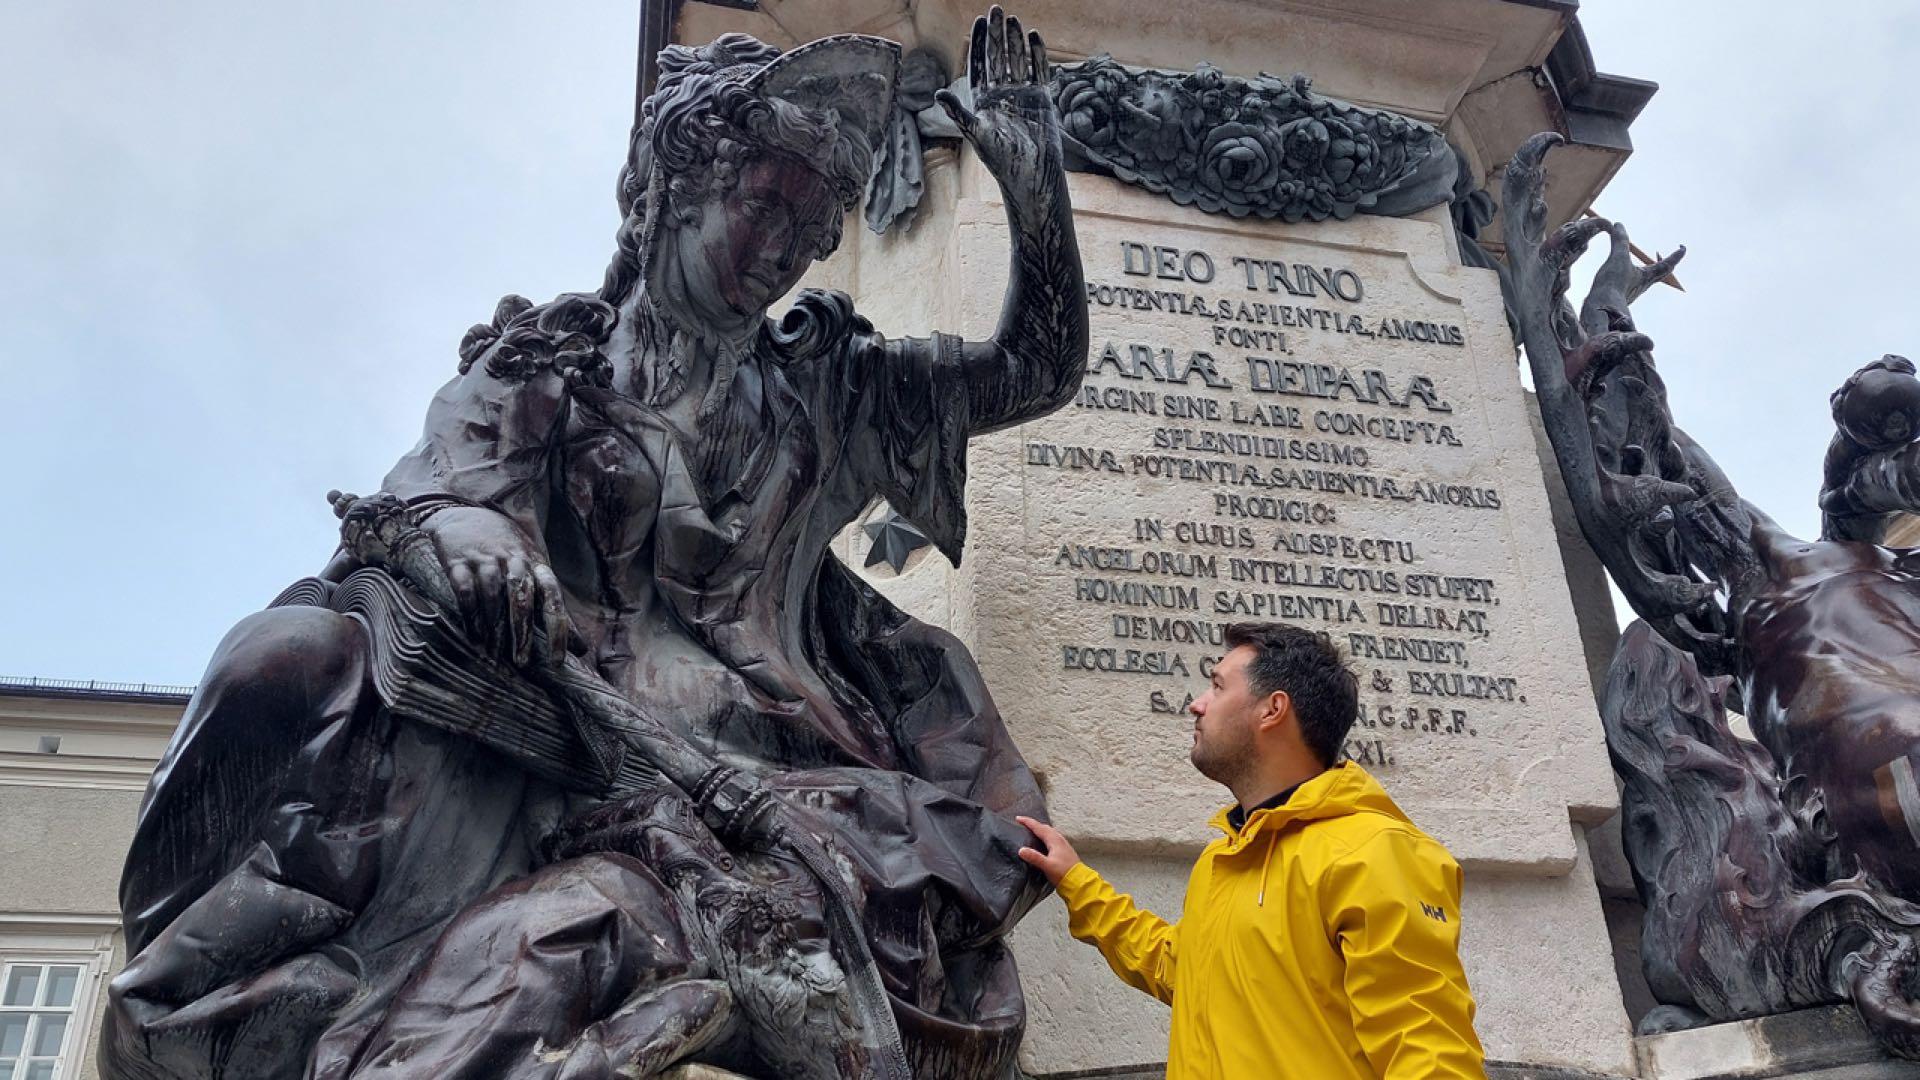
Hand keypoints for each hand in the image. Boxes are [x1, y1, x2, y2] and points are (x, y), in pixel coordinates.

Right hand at [421, 505, 570, 667]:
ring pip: (492, 596)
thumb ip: (555, 609)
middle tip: (521, 662)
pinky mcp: (459, 561)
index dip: (558, 630)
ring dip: (493, 627)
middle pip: (522, 598)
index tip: (557, 660)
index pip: (554, 600)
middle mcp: (514, 561)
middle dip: (522, 632)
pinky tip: (472, 635)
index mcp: (538, 566)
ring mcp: (486, 559)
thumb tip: (581, 649)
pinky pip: (465, 590)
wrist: (466, 514)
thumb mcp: (537, 572)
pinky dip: (469, 615)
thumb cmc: (510, 552)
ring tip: (493, 653)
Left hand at [936, 7, 1062, 205]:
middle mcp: (1001, 95)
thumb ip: (958, 112)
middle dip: (997, 34)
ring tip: (1014, 19)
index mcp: (982, 100)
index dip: (980, 43)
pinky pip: (1039, 71)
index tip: (979, 20)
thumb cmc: (1000, 158)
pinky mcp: (1041, 100)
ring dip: (1015, 40)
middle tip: (996, 9)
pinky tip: (1034, 36)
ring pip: (1018, 61)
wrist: (1030, 174)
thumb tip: (937, 93)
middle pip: (999, 58)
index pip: (980, 65)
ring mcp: (1022, 96)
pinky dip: (1037, 55)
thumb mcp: (976, 132)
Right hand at [1015, 815, 1080, 884]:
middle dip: (1034, 824)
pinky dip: (1046, 836)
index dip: (1028, 822)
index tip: (1018, 818)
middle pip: (1045, 828)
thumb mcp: (1047, 865)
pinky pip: (1053, 838)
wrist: (1078, 882)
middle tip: (1024, 824)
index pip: (1039, 827)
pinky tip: (1044, 843)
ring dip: (1040, 830)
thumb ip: (1034, 857)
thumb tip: (1021, 850)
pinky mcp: (1064, 851)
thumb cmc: (1064, 873)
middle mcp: (1059, 840)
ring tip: (1032, 831)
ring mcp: (1063, 845)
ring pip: (1050, 832)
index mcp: (1054, 840)